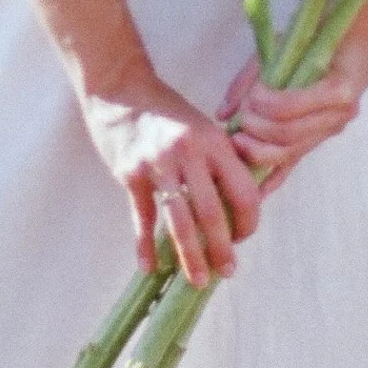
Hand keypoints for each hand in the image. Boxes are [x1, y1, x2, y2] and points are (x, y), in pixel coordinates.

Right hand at [83, 79, 266, 285]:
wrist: (120, 87)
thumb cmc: (166, 110)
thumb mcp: (203, 127)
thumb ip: (221, 160)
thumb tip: (240, 203)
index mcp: (215, 142)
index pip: (243, 191)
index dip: (248, 221)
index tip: (242, 238)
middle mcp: (189, 153)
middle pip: (211, 213)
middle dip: (221, 248)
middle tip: (227, 272)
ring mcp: (157, 164)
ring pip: (179, 220)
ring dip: (190, 255)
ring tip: (199, 280)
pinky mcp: (130, 172)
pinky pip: (141, 216)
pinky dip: (144, 244)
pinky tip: (148, 267)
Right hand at [219, 0, 367, 185]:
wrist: (356, 6)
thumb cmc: (315, 35)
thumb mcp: (275, 67)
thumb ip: (250, 92)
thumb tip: (224, 116)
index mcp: (319, 124)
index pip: (291, 161)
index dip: (266, 178)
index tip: (241, 192)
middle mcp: (333, 123)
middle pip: (287, 152)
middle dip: (254, 148)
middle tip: (233, 137)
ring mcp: (340, 109)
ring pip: (291, 132)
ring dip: (260, 124)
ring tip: (245, 111)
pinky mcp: (343, 90)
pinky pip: (300, 107)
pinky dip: (274, 104)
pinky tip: (261, 95)